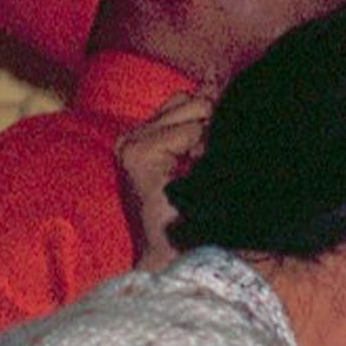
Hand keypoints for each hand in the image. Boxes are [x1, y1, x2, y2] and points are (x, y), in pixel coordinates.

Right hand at [115, 93, 213, 272]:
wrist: (179, 258)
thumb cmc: (197, 215)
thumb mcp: (202, 160)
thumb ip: (203, 122)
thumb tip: (213, 87)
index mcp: (142, 138)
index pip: (186, 100)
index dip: (211, 123)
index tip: (208, 161)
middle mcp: (131, 138)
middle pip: (192, 100)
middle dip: (213, 128)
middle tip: (206, 170)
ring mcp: (131, 145)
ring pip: (195, 110)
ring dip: (211, 141)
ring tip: (202, 174)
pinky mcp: (138, 155)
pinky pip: (191, 131)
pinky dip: (204, 153)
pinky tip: (196, 179)